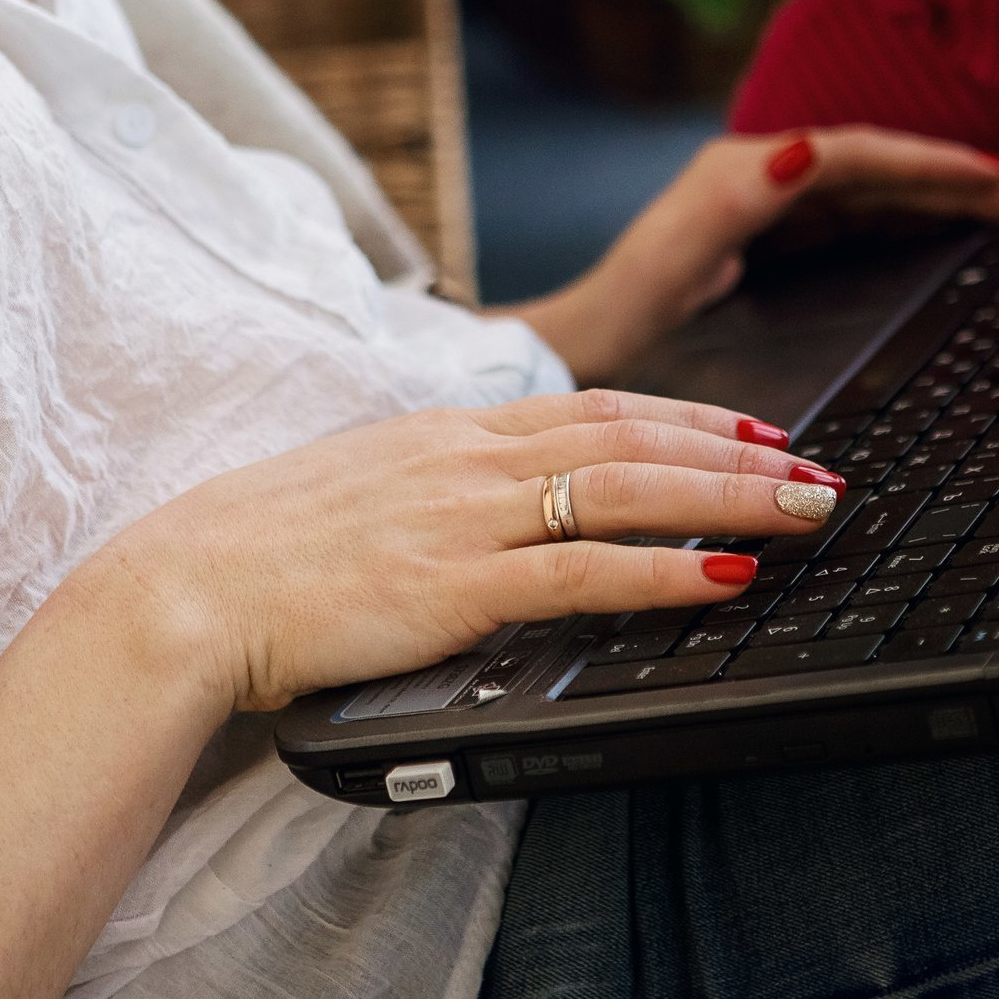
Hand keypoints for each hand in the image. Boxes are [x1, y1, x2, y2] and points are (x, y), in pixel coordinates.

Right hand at [86, 389, 850, 712]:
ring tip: (806, 513)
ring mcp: (462, 516)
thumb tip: (490, 508)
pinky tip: (725, 578)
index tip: (753, 426)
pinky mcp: (453, 585)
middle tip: (819, 469)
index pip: (592, 406)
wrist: (179, 592)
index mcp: (443, 431)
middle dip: (738, 451)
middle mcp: (465, 458)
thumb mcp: (356, 494)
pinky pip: (583, 573)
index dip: (686, 415)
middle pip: (631, 435)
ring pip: (627, 489)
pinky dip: (664, 571)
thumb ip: (431, 488)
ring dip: (730, 499)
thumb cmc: (254, 555)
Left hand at [512, 128, 998, 382]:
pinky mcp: (778, 237)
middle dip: (957, 177)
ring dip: (945, 196)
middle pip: (880, 167)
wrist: (585, 338)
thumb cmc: (623, 303)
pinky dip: (912, 219)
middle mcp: (763, 174)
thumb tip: (801, 153)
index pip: (859, 155)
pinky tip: (950, 230)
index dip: (929, 163)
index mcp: (746, 171)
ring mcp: (773, 204)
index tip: (994, 177)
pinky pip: (861, 217)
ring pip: (878, 190)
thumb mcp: (674, 256)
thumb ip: (734, 204)